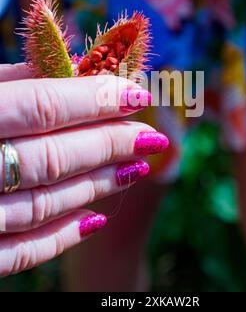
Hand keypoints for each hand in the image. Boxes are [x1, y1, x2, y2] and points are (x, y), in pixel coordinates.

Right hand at [0, 64, 168, 275]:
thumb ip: (15, 83)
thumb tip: (76, 73)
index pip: (43, 107)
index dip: (97, 100)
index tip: (140, 95)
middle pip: (53, 157)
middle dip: (110, 144)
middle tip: (150, 137)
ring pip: (43, 204)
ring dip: (97, 185)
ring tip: (136, 169)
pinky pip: (21, 252)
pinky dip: (62, 235)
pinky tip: (96, 219)